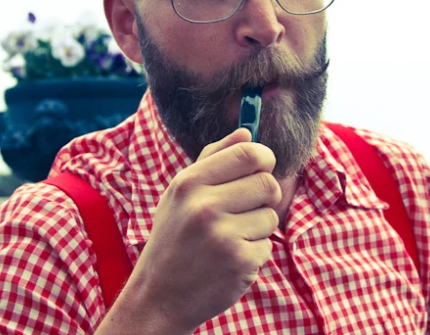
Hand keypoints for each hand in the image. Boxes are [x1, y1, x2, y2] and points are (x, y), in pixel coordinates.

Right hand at [113, 128, 281, 332]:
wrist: (157, 296)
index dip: (265, 157)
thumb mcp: (180, 193)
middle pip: (267, 183)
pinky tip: (230, 259)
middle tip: (246, 208)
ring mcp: (223, 236)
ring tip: (231, 237)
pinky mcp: (239, 262)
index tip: (264, 166)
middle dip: (264, 196)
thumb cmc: (173, 238)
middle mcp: (205, 206)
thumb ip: (213, 158)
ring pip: (271, 216)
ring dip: (259, 227)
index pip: (247, 153)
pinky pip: (268, 245)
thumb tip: (247, 132)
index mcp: (189, 183)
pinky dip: (255, 253)